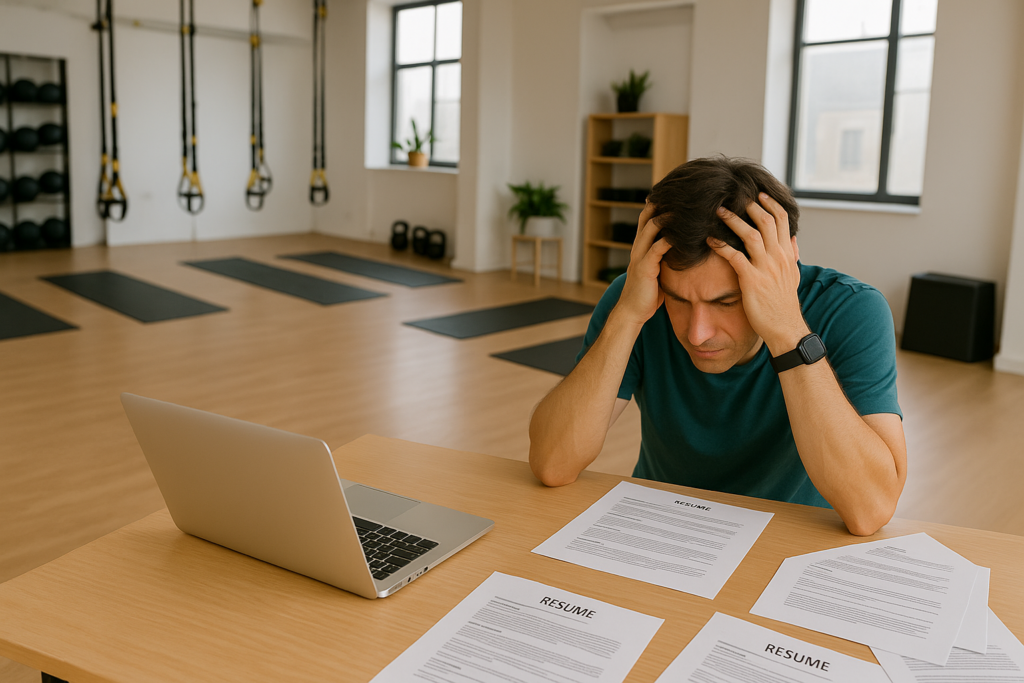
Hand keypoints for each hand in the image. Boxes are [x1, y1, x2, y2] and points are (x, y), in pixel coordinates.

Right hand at [614, 201, 671, 327]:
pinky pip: (658, 248)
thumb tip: (683, 248)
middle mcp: (638, 247)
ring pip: (651, 228)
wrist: (632, 312)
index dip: (659, 205)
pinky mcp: (645, 267)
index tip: (676, 194)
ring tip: (684, 206)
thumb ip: (665, 257)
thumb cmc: (648, 293)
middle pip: (647, 216)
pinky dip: (670, 239)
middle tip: (681, 191)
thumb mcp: (657, 270)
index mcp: (641, 246)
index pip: (647, 218)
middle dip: (662, 203)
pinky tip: (683, 234)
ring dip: (667, 216)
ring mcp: (640, 256)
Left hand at [708, 193, 808, 352]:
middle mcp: (779, 257)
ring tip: (718, 211)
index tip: (758, 193)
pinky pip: (735, 257)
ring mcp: (766, 268)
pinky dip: (721, 246)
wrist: (785, 328)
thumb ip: (792, 254)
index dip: (770, 203)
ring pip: (751, 235)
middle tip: (734, 196)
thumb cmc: (784, 303)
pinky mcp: (752, 280)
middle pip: (766, 221)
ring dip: (733, 220)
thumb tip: (793, 238)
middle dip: (750, 205)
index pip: (782, 220)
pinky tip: (709, 240)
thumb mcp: (794, 275)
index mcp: (787, 253)